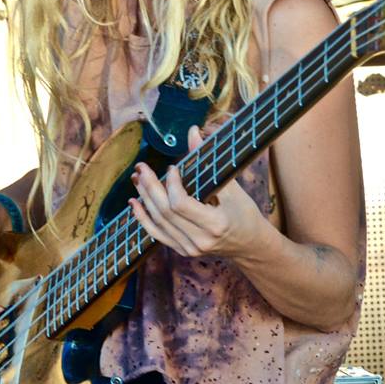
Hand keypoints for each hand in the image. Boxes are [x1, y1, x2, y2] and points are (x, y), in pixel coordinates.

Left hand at [127, 126, 263, 259]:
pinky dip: (143, 218)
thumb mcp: (233, 187)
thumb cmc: (244, 213)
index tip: (172, 168)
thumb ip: (210, 161)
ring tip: (137, 178)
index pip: (181, 204)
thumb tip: (193, 132)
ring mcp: (189, 249)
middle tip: (141, 167)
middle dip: (150, 187)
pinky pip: (157, 234)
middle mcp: (200, 240)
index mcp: (215, 224)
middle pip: (165, 212)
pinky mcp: (182, 251)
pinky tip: (134, 203)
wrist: (250, 245)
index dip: (171, 184)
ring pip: (158, 222)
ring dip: (145, 198)